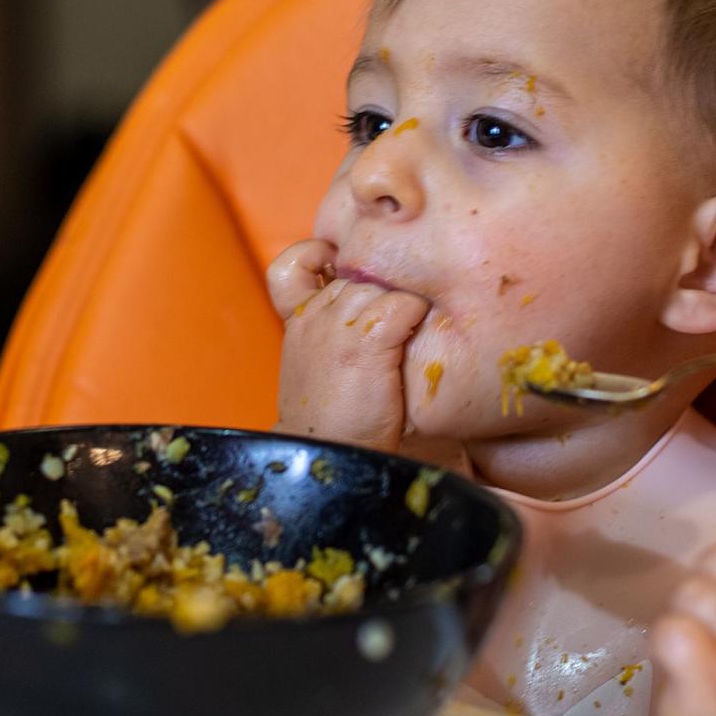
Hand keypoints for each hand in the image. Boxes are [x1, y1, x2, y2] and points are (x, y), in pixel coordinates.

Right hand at [266, 239, 430, 452]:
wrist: (335, 458)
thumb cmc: (337, 420)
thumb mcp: (318, 365)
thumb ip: (332, 330)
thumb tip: (372, 302)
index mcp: (297, 320)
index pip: (298, 262)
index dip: (322, 257)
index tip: (340, 273)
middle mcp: (314, 314)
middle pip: (360, 273)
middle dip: (382, 292)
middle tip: (397, 328)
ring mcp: (339, 323)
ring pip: (384, 284)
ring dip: (403, 308)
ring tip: (408, 341)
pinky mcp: (369, 336)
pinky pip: (405, 303)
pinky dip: (418, 320)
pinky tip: (415, 347)